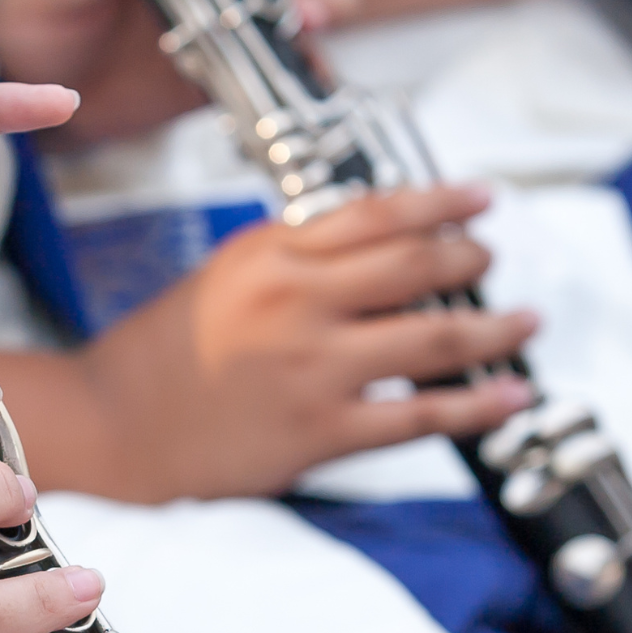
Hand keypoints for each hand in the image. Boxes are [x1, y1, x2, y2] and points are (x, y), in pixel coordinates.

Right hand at [0, 187, 535, 503]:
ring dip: (493, 327)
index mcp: (268, 255)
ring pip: (435, 336)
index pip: (377, 213)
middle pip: (417, 265)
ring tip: (523, 324)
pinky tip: (510, 395)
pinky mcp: (318, 432)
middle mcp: (295, 302)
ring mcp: (311, 368)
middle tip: (493, 261)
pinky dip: (477, 404)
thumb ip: (292, 262)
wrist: (109, 432)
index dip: (442, 203)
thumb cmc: (159, 360)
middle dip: (471, 259)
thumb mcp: (221, 281)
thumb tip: (375, 253)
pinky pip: (420, 414)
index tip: (481, 200)